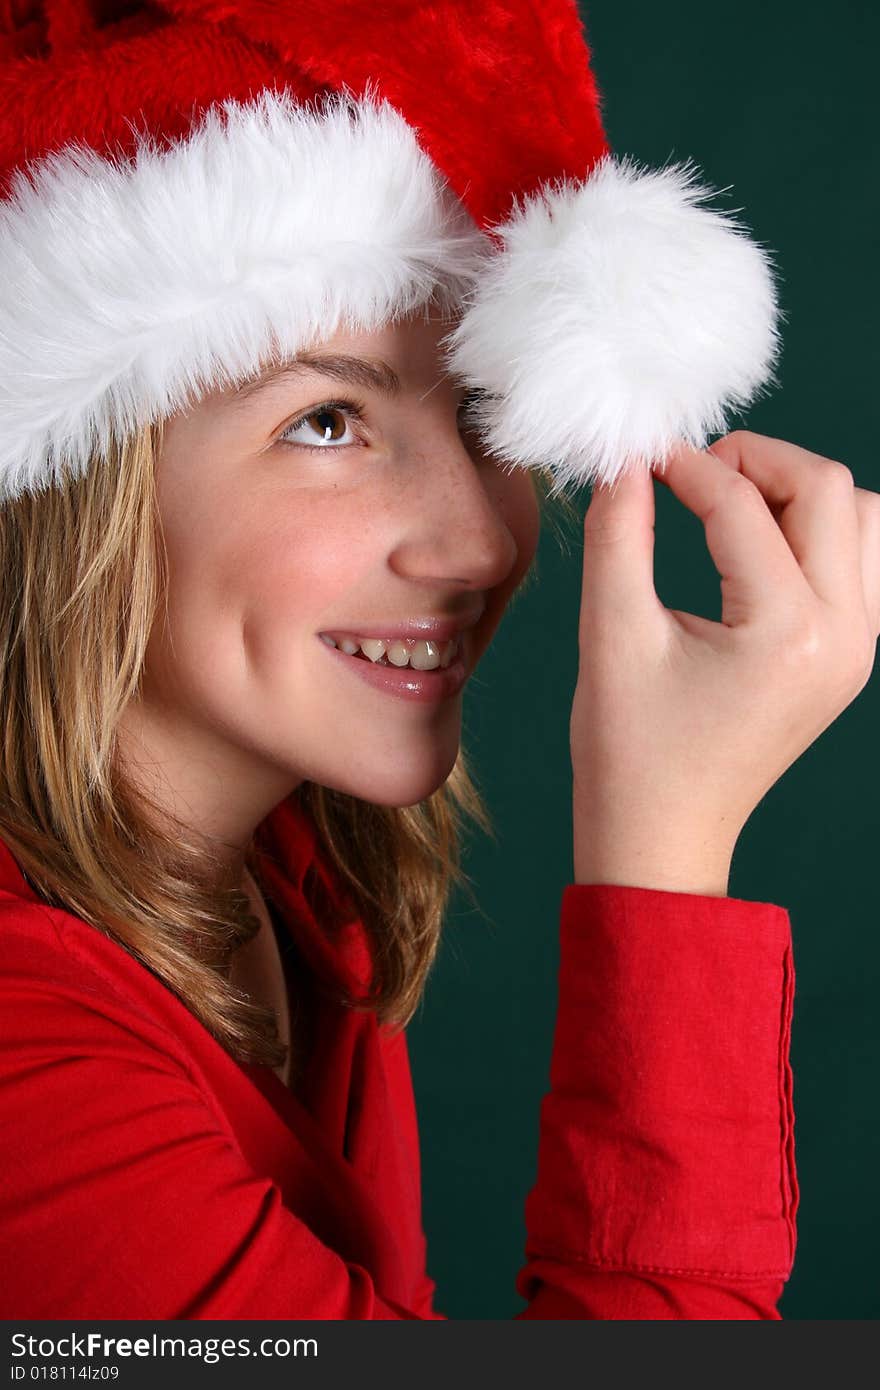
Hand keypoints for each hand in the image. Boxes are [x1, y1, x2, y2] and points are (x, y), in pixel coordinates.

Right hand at [570, 430, 879, 892]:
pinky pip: (860, 562)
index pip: (741, 507)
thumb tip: (625, 461)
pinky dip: (815, 533)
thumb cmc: (629, 752)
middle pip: (829, 489)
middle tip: (688, 472)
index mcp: (785, 634)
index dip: (682, 466)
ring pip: (861, 518)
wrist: (663, 838)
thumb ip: (617, 534)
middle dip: (755, 461)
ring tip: (727, 505)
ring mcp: (856, 651)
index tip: (637, 454)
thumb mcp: (612, 635)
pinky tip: (756, 547)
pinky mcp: (848, 659)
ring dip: (796, 492)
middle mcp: (842, 637)